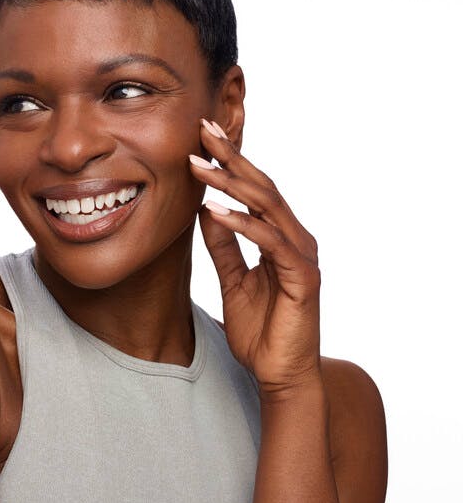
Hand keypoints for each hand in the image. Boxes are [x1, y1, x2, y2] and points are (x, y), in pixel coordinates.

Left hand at [189, 118, 321, 393]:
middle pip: (262, 187)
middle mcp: (294, 238)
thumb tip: (206, 209)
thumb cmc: (260, 330)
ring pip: (268, 206)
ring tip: (200, 163)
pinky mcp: (302, 277)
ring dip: (232, 183)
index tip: (202, 138)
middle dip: (232, 157)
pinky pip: (269, 241)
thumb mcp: (232, 279)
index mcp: (279, 237)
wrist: (279, 374)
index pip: (253, 191)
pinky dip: (242, 224)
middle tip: (203, 128)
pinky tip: (215, 210)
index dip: (229, 163)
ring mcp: (301, 256)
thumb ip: (224, 245)